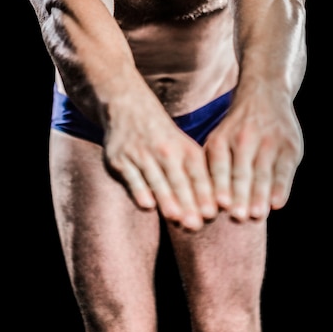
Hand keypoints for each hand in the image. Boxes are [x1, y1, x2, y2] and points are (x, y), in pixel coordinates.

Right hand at [103, 90, 217, 230]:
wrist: (128, 106)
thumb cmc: (162, 136)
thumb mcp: (183, 147)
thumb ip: (195, 174)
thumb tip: (212, 207)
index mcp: (184, 149)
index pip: (197, 174)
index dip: (204, 194)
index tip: (212, 214)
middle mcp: (165, 150)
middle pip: (178, 180)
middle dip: (188, 203)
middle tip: (195, 225)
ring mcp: (141, 154)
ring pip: (156, 180)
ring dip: (167, 199)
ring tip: (175, 218)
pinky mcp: (120, 158)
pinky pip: (132, 177)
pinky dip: (139, 190)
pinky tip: (147, 205)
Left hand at [204, 85, 303, 220]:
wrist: (265, 94)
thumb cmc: (235, 130)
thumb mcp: (218, 138)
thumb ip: (211, 166)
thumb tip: (202, 201)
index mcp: (222, 139)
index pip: (219, 165)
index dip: (220, 184)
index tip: (220, 203)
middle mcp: (244, 139)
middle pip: (241, 171)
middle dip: (240, 194)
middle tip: (237, 215)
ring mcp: (269, 141)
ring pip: (263, 173)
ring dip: (260, 195)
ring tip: (257, 215)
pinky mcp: (289, 146)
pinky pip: (284, 170)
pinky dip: (281, 187)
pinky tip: (277, 204)